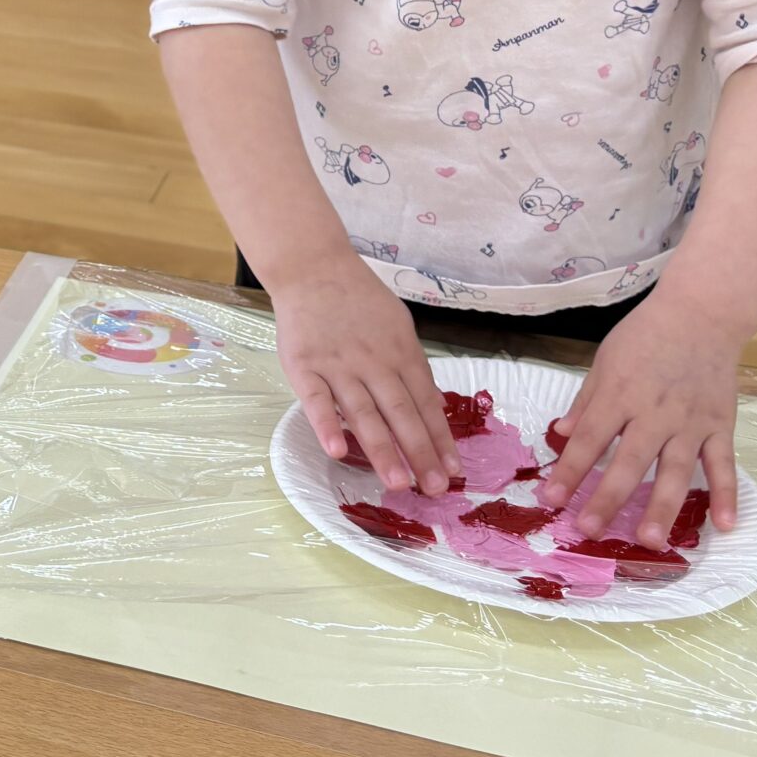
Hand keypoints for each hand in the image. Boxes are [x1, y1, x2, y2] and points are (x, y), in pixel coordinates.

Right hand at [269, 256, 459, 496]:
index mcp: (401, 352)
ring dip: (382, 450)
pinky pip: (316, 400)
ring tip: (397, 483)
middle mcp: (374, 361)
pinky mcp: (304, 365)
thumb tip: (434, 407)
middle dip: (420, 453)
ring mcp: (338, 364)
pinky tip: (337, 452)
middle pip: (401, 413)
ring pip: (364, 413)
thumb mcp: (398, 325)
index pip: (426, 403)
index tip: (453, 472)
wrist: (313, 267)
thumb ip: (412, 366)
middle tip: (433, 489)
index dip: (440, 439)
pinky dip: (327, 425)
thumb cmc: (358, 299)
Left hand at [539, 297, 742, 545]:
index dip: (568, 472)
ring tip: (648, 539)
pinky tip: (725, 525)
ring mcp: (690, 422)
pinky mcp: (720, 426)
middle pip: (628, 462)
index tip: (550, 500)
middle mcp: (654, 412)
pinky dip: (727, 495)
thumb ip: (586, 401)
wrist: (702, 313)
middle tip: (588, 530)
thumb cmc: (646, 335)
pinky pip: (724, 465)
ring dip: (662, 507)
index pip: (589, 440)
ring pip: (675, 471)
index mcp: (620, 394)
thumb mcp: (605, 359)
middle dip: (607, 498)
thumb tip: (560, 435)